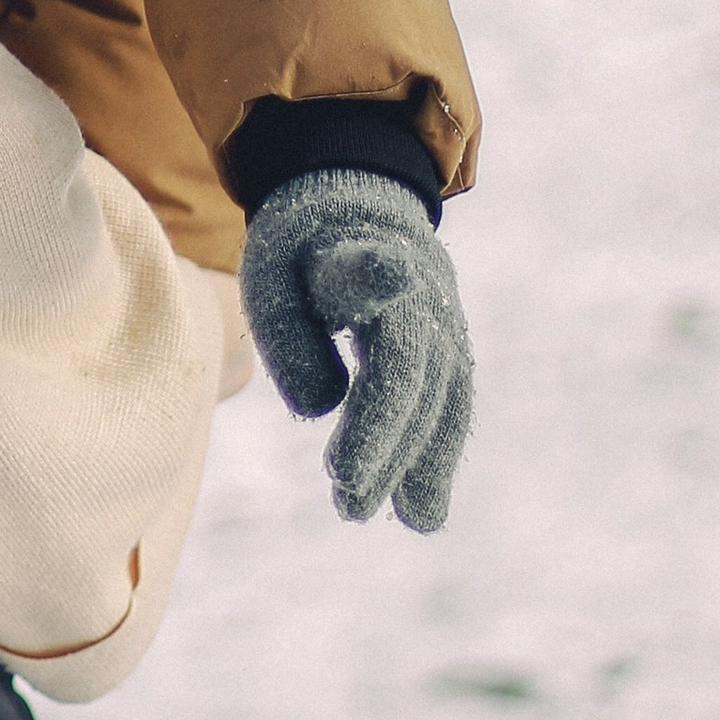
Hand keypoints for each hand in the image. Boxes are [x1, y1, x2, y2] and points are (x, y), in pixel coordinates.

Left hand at [237, 168, 473, 532]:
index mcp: (363, 251)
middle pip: (410, 364)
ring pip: (438, 397)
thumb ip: (288, 332)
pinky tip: (420, 513)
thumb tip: (324, 407)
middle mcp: (418, 286)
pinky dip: (434, 461)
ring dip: (409, 462)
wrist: (357, 206)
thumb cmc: (299, 247)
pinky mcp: (448, 350)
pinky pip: (449, 409)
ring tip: (365, 513)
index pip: (371, 271)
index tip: (391, 276)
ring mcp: (443, 319)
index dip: (377, 279)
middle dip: (383, 435)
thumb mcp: (270, 270)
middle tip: (347, 499)